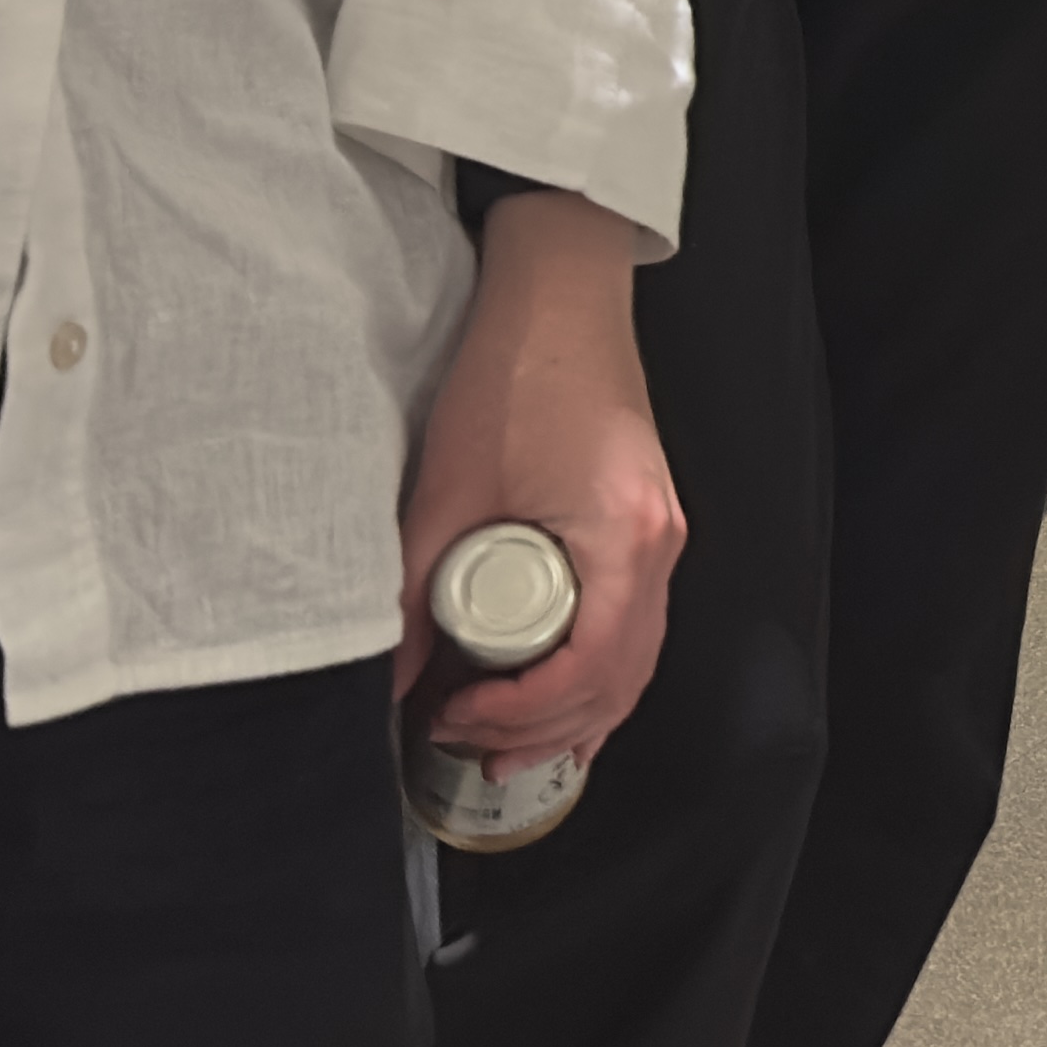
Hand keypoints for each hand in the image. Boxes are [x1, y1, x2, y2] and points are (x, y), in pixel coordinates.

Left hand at [400, 194, 678, 769]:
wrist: (561, 296)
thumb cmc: (516, 372)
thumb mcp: (448, 488)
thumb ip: (412, 589)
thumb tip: (386, 675)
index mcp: (622, 538)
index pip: (588, 669)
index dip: (521, 714)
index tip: (456, 717)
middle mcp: (658, 547)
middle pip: (619, 682)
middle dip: (544, 731)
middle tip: (469, 749)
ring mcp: (661, 537)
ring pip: (635, 665)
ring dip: (574, 716)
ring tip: (508, 750)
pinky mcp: (646, 525)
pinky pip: (636, 632)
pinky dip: (598, 680)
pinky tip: (563, 707)